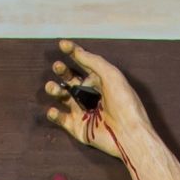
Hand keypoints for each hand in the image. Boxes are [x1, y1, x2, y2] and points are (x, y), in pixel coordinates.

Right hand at [43, 40, 127, 156]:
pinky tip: (53, 110)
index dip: (73, 53)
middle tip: (58, 67)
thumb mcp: (111, 75)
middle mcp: (92, 96)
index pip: (84, 64)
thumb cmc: (125, 104)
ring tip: (51, 87)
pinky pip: (62, 119)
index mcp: (102, 82)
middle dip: (62, 72)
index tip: (63, 44)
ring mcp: (84, 112)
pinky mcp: (79, 129)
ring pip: (64, 98)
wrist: (128, 134)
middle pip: (71, 80)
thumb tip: (77, 51)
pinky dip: (54, 114)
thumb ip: (93, 61)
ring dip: (55, 90)